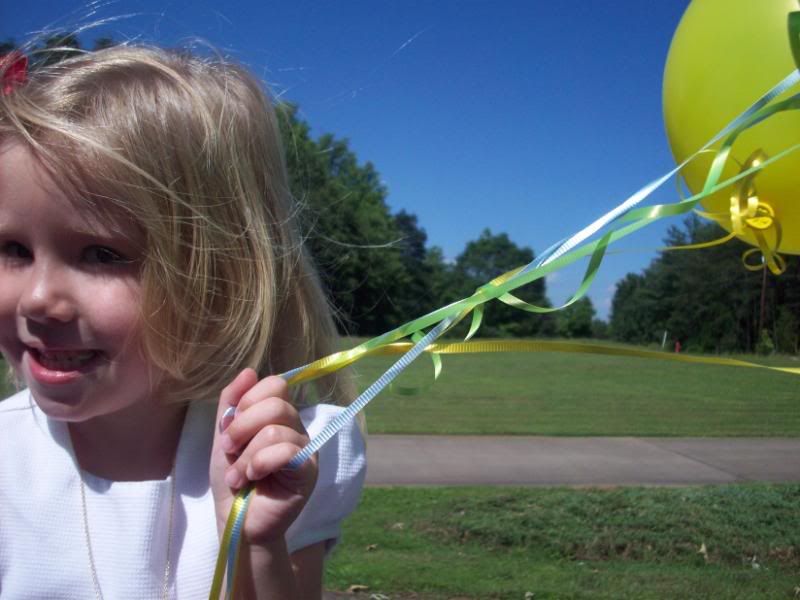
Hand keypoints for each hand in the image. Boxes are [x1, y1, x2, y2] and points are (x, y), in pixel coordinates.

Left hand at [210, 369, 317, 546]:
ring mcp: (306, 449)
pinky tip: (253, 479)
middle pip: (277, 403)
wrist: (235, 522)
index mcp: (279, 417)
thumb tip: (248, 370)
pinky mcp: (309, 471)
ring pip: (276, 430)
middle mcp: (297, 428)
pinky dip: (260, 463)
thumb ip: (231, 404)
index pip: (275, 384)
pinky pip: (287, 451)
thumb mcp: (224, 437)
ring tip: (240, 474)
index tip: (229, 427)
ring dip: (247, 455)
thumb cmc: (232, 481)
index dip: (248, 400)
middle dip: (242, 428)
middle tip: (229, 451)